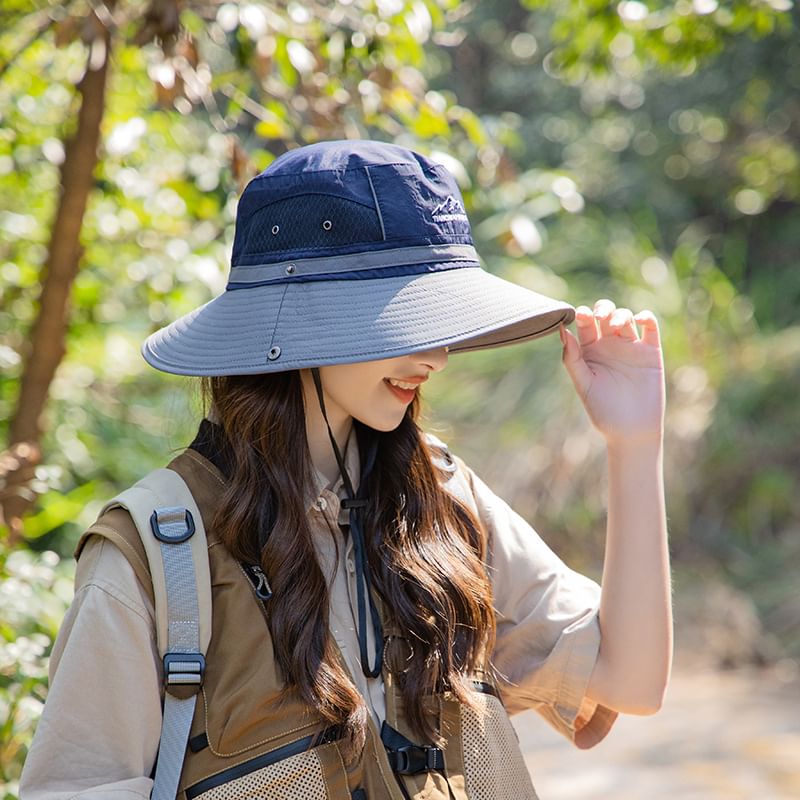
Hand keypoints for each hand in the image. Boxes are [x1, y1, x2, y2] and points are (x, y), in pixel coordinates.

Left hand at [560, 299, 664, 443]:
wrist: (631, 430)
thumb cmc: (602, 410)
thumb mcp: (583, 384)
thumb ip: (572, 359)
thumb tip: (562, 330)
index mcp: (589, 351)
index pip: (585, 324)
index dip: (583, 314)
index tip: (580, 314)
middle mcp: (609, 345)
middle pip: (605, 314)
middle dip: (602, 308)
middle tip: (600, 316)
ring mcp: (630, 347)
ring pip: (626, 318)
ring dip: (621, 314)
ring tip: (617, 325)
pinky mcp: (650, 352)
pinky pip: (650, 328)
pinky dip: (645, 317)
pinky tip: (639, 320)